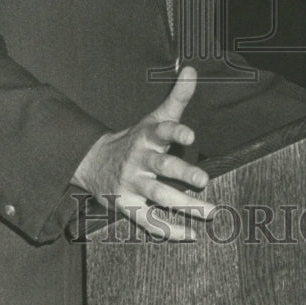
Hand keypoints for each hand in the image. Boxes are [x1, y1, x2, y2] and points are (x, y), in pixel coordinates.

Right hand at [73, 66, 215, 239]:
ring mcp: (131, 183)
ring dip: (184, 205)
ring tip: (211, 211)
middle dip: (182, 173)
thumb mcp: (155, 117)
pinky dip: (168, 230)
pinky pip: (148, 220)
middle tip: (204, 179)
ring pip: (158, 195)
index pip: (161, 131)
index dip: (175, 132)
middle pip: (161, 166)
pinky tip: (191, 235)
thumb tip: (193, 69)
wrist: (94, 161)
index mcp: (147, 136)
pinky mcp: (127, 205)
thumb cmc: (136, 138)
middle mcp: (139, 159)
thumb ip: (177, 97)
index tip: (191, 136)